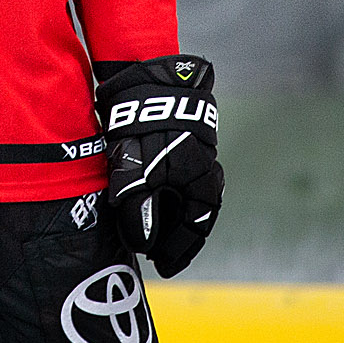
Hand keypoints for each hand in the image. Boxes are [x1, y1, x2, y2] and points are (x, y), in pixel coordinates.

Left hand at [97, 55, 223, 277]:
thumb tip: (143, 241)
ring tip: (146, 227)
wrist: (149, 77)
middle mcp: (205, 171)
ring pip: (182, 194)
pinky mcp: (178, 140)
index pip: (196, 229)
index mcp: (203, 183)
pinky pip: (173, 176)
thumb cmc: (145, 125)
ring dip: (167, 212)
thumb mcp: (138, 170)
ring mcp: (194, 155)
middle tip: (153, 251)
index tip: (164, 265)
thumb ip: (139, 209)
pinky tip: (144, 193)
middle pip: (191, 213)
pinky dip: (161, 191)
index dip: (179, 250)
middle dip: (173, 234)